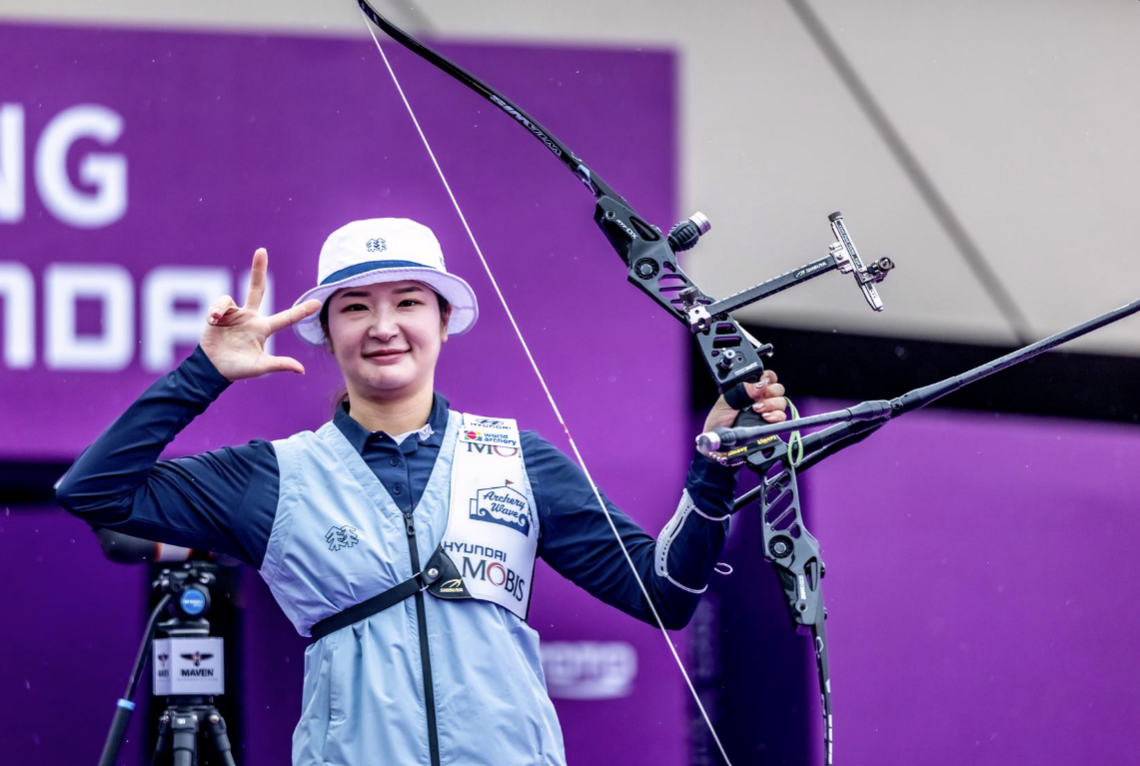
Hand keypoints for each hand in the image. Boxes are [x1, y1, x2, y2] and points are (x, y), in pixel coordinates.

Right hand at [200, 248, 322, 381]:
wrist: (212, 369)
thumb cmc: (238, 369)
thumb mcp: (261, 367)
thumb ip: (280, 364)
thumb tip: (302, 370)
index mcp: (263, 328)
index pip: (287, 317)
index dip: (301, 311)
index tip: (317, 302)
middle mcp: (250, 317)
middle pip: (257, 288)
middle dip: (258, 269)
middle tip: (261, 250)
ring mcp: (234, 314)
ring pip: (229, 298)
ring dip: (221, 308)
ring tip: (215, 321)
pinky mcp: (219, 314)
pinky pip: (219, 304)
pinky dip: (214, 310)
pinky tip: (212, 322)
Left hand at [702, 370, 787, 432]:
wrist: (719, 438)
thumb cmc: (719, 419)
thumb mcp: (726, 400)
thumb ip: (743, 390)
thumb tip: (760, 384)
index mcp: (750, 389)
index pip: (767, 377)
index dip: (768, 377)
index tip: (763, 381)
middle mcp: (760, 398)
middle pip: (777, 388)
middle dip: (770, 391)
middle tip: (757, 398)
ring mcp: (766, 411)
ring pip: (781, 402)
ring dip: (771, 404)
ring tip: (757, 409)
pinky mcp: (770, 423)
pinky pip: (781, 416)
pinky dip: (776, 416)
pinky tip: (765, 417)